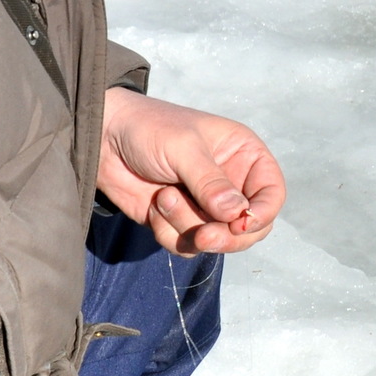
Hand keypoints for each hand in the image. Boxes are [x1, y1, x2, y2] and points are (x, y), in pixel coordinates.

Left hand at [98, 87, 285, 255]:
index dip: (261, 214)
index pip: (272, 194)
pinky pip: (186, 247)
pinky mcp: (180, 223)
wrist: (103, 139)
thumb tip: (237, 214)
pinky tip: (154, 207)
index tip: (240, 224)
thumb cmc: (148, 129)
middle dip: (225, 237)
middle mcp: (230, 184)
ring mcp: (205, 207)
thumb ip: (210, 182)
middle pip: (249, 230)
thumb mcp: (183, 148)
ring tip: (163, 198)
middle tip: (203, 236)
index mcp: (243, 155)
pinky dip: (168, 233)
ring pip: (215, 241)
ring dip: (187, 227)